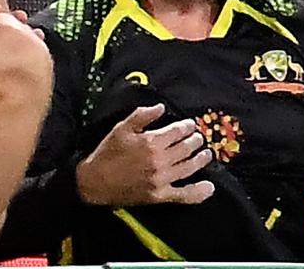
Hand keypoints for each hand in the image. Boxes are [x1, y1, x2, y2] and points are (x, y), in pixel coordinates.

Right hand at [76, 104, 214, 206]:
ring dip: (202, 159)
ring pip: (190, 167)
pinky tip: (209, 187)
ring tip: (206, 153)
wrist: (94, 183)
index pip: (179, 131)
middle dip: (196, 140)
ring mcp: (162, 180)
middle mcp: (160, 161)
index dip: (187, 126)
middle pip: (187, 148)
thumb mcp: (122, 128)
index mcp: (151, 142)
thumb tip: (162, 107)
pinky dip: (199, 192)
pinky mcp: (160, 196)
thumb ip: (143, 115)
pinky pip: (185, 195)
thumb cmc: (107, 153)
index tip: (190, 125)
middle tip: (198, 137)